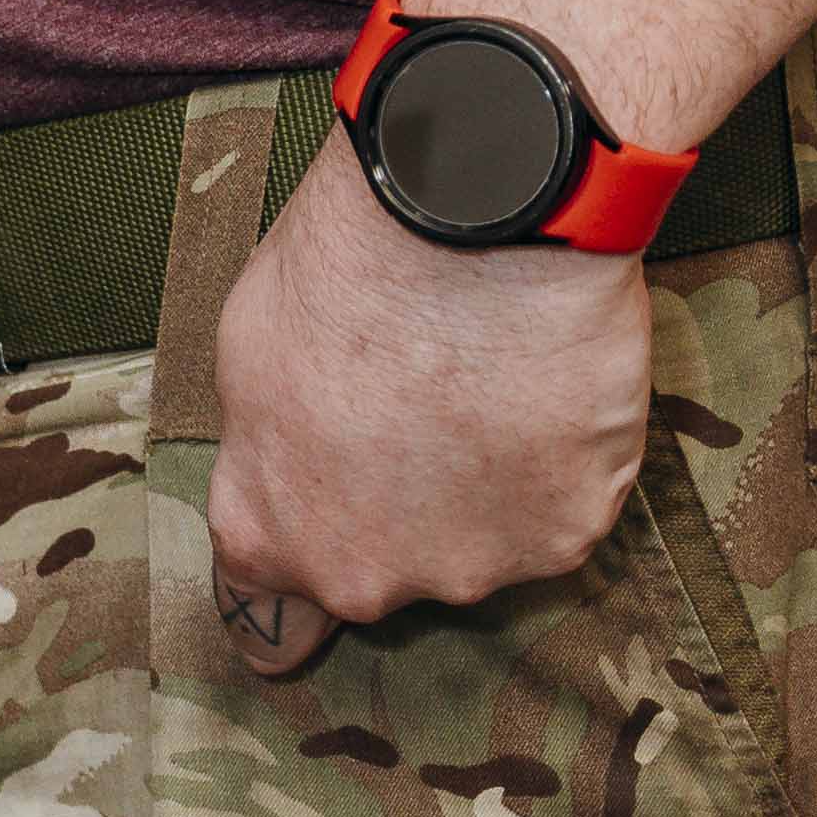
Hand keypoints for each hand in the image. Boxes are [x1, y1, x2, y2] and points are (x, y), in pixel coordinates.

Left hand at [205, 140, 655, 676]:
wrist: (471, 227)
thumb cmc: (347, 270)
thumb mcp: (249, 351)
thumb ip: (268, 444)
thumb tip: (292, 461)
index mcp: (270, 537)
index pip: (265, 589)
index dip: (298, 542)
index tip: (322, 527)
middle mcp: (366, 580)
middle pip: (382, 565)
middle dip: (397, 506)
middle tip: (420, 410)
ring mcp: (473, 566)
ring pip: (478, 541)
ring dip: (482, 488)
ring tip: (487, 389)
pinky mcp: (567, 535)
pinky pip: (560, 508)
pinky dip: (558, 463)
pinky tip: (545, 391)